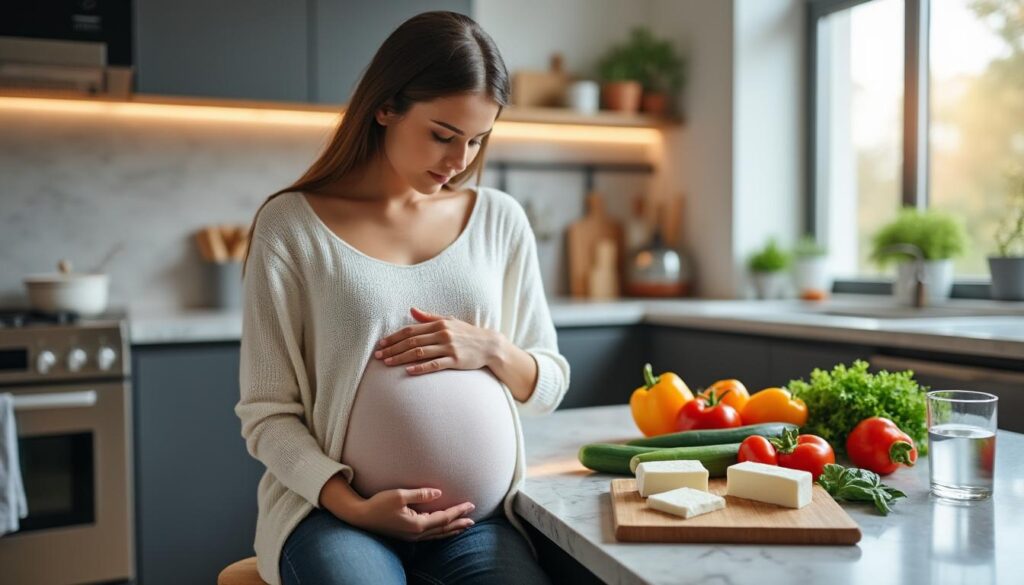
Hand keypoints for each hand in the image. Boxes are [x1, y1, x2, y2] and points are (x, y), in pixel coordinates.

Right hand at [351, 487, 475, 540]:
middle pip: (444, 529)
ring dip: (452, 530)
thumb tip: (438, 492)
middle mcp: (417, 533)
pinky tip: (444, 530)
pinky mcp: (408, 535)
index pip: (444, 518)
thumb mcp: (399, 495)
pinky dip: (441, 532)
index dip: (458, 511)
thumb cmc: (379, 504)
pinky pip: (430, 535)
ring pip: (438, 534)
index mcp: (417, 524)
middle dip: (459, 523)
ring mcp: (412, 536)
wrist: (362, 517)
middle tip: (473, 519)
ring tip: (464, 526)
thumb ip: (420, 494)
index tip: (470, 505)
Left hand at [375, 307, 504, 373]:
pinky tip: (408, 371)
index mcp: (439, 324)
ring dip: (401, 358)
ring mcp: (449, 347)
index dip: (394, 337)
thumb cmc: (467, 333)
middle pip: (412, 341)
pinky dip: (420, 368)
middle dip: (393, 348)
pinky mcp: (455, 360)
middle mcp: (442, 334)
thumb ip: (429, 317)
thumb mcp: (449, 321)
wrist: (489, 345)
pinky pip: (434, 364)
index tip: (381, 344)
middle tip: (379, 356)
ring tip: (387, 363)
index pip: (411, 330)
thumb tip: (411, 310)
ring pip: (419, 352)